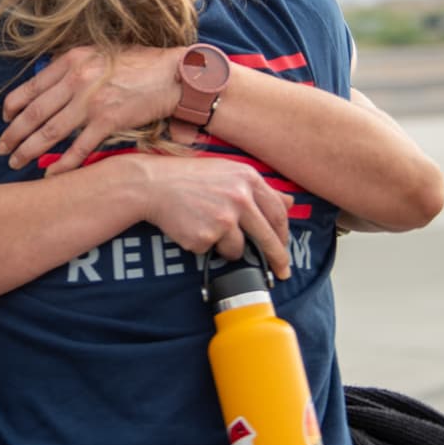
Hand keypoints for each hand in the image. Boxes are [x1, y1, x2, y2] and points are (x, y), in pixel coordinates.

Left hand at [0, 46, 184, 172]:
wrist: (173, 75)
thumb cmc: (138, 64)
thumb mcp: (99, 54)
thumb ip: (73, 67)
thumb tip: (48, 81)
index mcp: (72, 61)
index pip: (32, 87)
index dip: (12, 106)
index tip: (4, 118)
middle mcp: (77, 80)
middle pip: (34, 113)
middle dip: (14, 133)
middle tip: (3, 148)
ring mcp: (92, 102)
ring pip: (50, 132)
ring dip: (29, 150)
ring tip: (16, 162)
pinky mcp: (108, 121)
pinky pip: (78, 148)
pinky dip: (62, 164)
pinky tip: (50, 175)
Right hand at [135, 155, 291, 279]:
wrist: (153, 184)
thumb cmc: (190, 177)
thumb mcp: (228, 172)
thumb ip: (259, 188)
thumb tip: (290, 202)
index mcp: (248, 179)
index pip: (277, 213)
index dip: (283, 234)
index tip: (284, 248)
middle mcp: (240, 198)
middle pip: (268, 237)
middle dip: (277, 258)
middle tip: (281, 272)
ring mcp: (224, 219)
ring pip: (238, 249)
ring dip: (227, 248)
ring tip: (207, 229)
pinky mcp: (206, 236)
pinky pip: (212, 251)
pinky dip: (203, 245)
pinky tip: (192, 227)